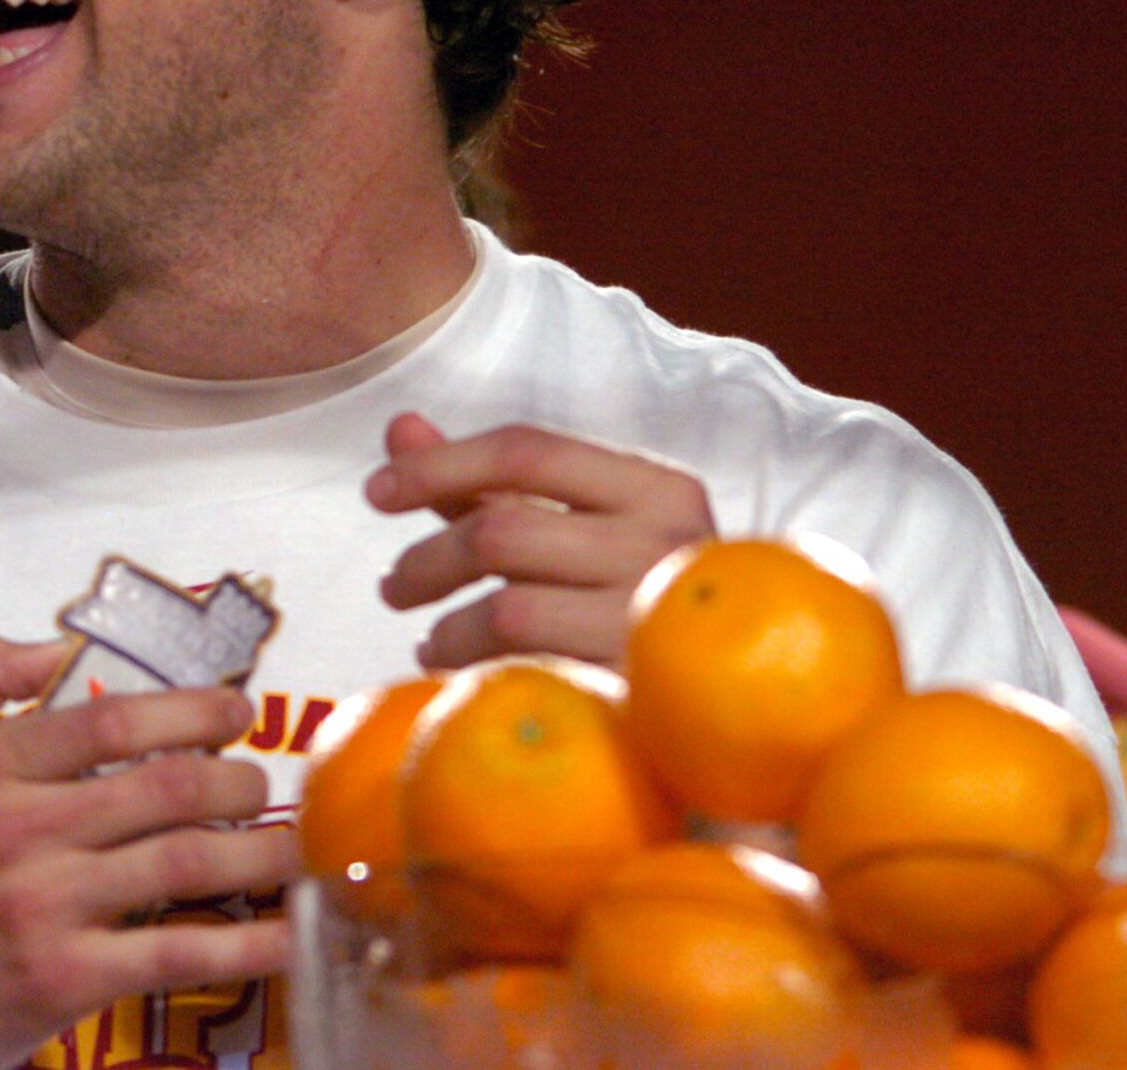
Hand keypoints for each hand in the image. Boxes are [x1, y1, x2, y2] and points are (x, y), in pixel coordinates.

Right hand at [0, 635, 298, 1069]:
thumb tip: (52, 647)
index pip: (115, 718)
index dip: (195, 709)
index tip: (235, 710)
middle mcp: (19, 829)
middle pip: (170, 787)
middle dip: (241, 782)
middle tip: (264, 784)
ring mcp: (44, 907)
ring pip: (187, 865)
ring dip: (262, 853)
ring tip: (296, 847)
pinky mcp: (63, 979)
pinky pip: (177, 955)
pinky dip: (244, 946)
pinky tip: (284, 938)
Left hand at [367, 416, 715, 668]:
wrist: (750, 699)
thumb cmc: (636, 596)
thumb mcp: (576, 528)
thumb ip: (488, 484)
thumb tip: (399, 427)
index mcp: (658, 488)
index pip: (526, 450)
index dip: (437, 465)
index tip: (376, 492)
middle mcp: (667, 547)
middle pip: (502, 531)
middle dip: (425, 559)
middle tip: (392, 587)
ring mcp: (658, 628)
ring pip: (507, 610)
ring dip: (446, 627)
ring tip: (432, 639)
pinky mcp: (639, 698)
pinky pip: (528, 676)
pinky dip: (474, 673)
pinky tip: (461, 675)